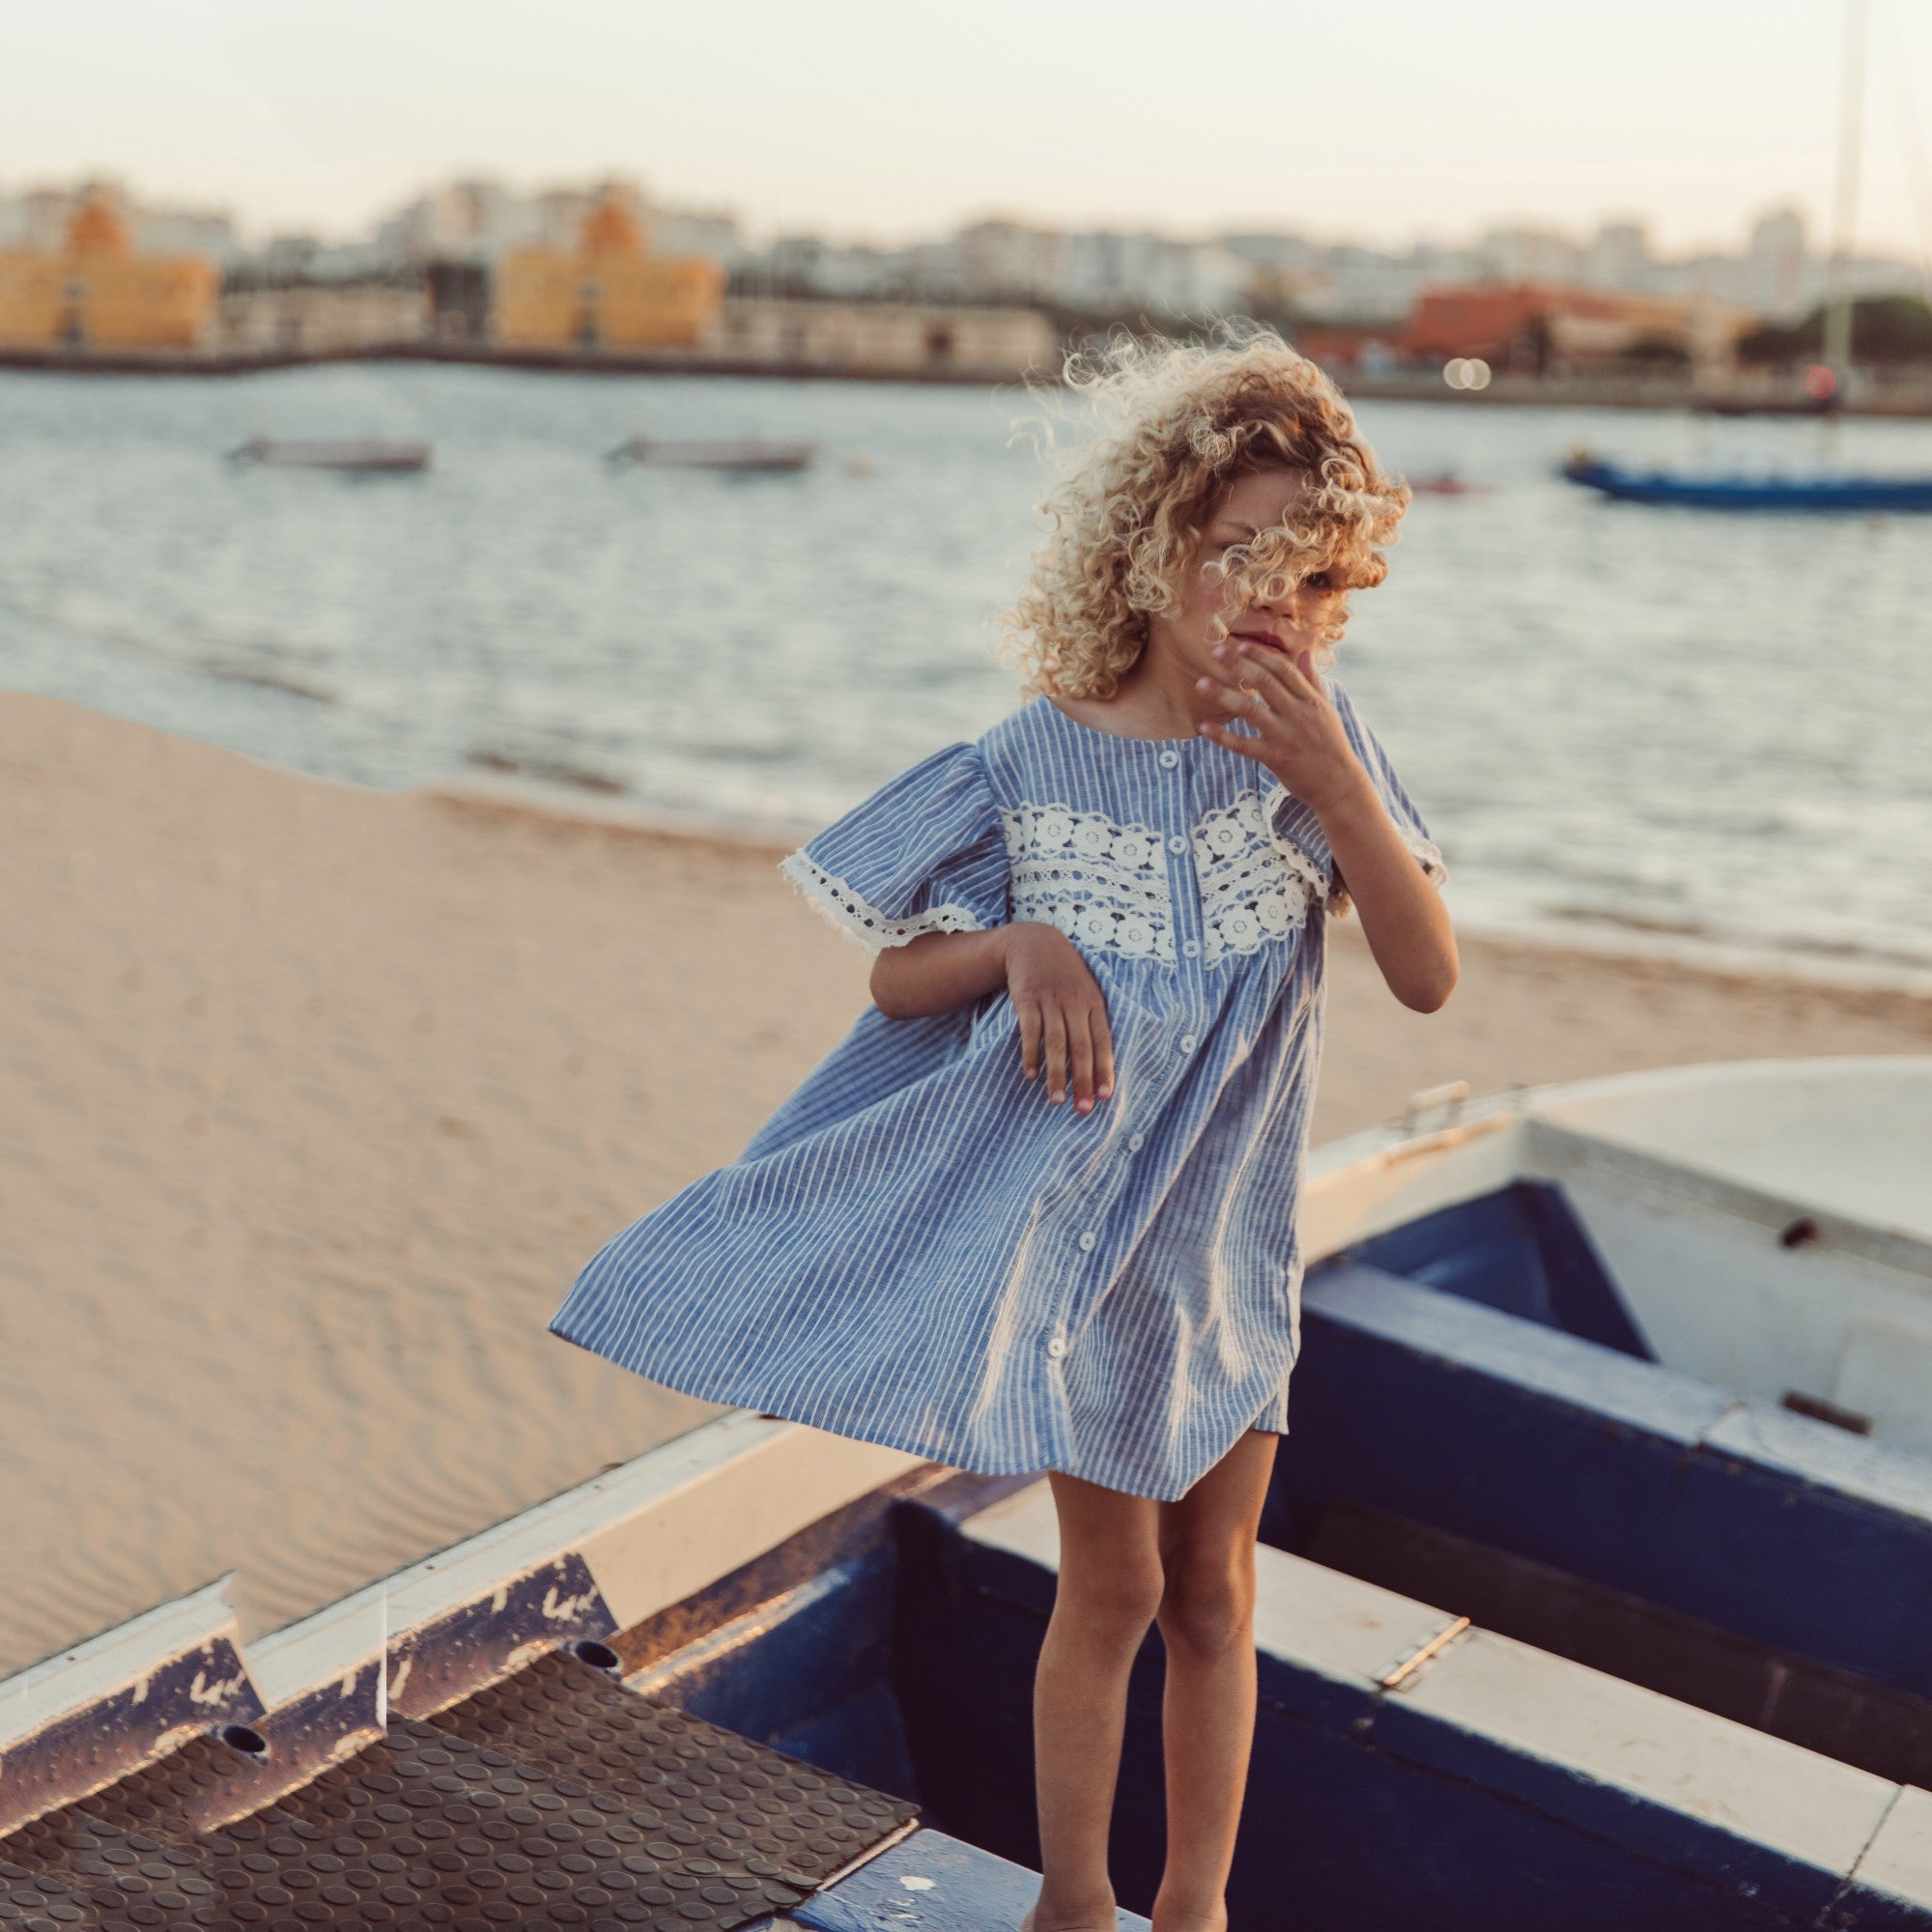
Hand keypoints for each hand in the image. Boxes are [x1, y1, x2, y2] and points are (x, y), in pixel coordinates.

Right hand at [1001, 923, 1114, 1111]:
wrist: (1034, 942)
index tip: (1105, 1097)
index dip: (1104, 1070)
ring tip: (1056, 1101)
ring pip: (1056, 1043)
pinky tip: (1031, 1075)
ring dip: (1057, 1074)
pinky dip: (1031, 1054)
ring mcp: (1050, 1000)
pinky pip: (1030, 1031)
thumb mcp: (1086, 990)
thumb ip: (1092, 1021)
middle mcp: (1074, 1002)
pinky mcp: (1026, 998)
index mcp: (1094, 1003)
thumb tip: (1100, 1062)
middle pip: (1081, 1047)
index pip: (1103, 1042)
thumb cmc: (1065, 974)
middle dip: (1083, 1080)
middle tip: (1083, 1109)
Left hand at [1194, 641, 1363, 814]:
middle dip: (1239, 665)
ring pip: (1250, 710)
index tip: (1240, 644)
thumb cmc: (1330, 744)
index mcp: (1310, 700)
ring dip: (1224, 695)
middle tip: (1215, 652)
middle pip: (1265, 683)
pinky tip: (1204, 727)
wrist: (1339, 784)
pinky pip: (1244, 745)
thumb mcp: (1326, 709)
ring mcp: (1285, 736)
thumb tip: (1304, 652)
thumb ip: (1312, 680)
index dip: (1261, 655)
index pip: (1283, 670)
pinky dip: (1222, 736)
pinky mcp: (1275, 758)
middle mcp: (1298, 714)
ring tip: (1201, 683)